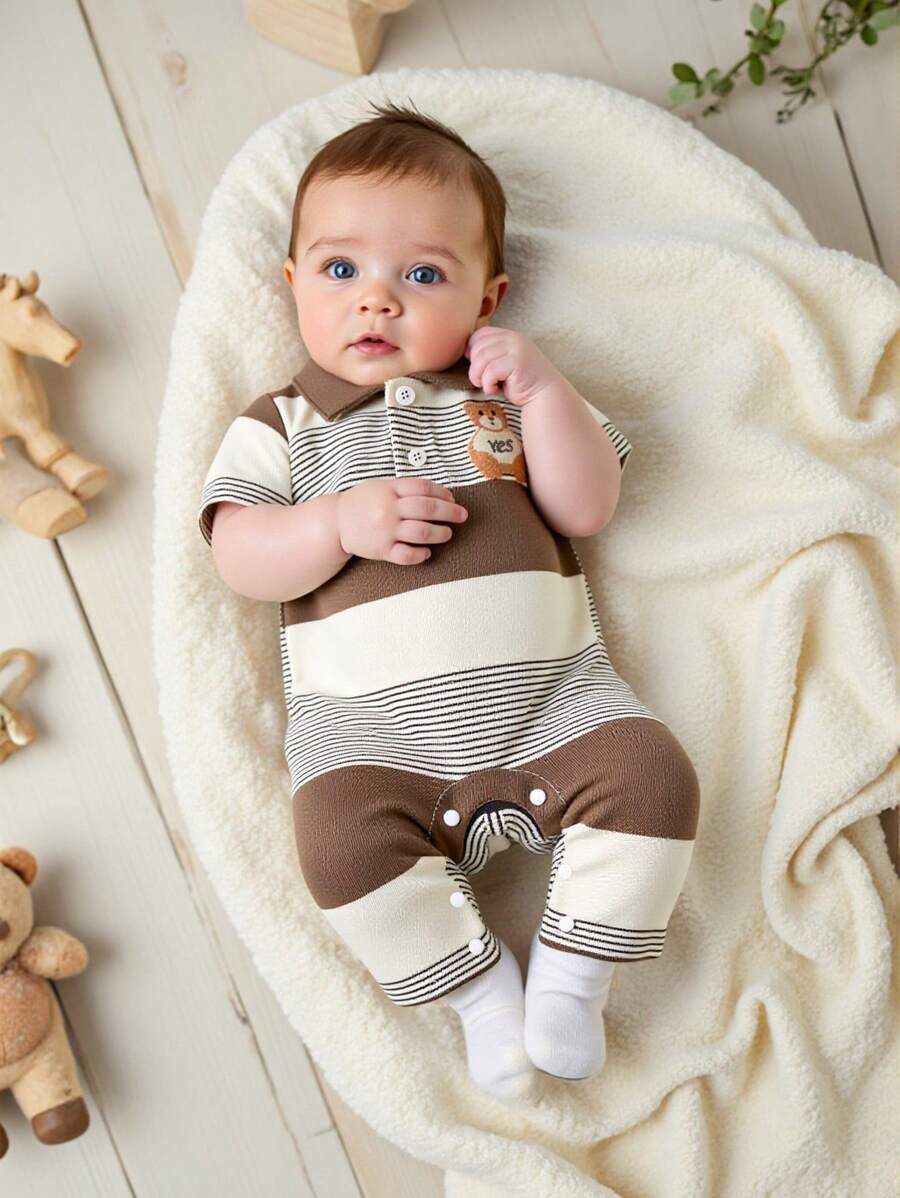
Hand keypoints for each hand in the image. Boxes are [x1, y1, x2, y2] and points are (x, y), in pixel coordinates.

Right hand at [337, 478, 467, 565]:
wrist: (336, 522)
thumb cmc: (363, 502)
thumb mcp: (381, 486)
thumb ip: (406, 488)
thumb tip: (442, 493)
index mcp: (390, 490)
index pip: (424, 488)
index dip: (443, 493)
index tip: (452, 498)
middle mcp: (389, 509)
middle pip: (428, 508)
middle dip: (451, 512)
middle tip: (462, 516)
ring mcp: (386, 530)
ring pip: (422, 532)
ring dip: (441, 533)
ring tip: (447, 534)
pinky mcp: (382, 550)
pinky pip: (407, 555)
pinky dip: (421, 554)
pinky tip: (427, 552)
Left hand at [464, 326, 564, 406]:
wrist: (545, 395)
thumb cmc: (521, 383)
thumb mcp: (504, 363)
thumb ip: (491, 353)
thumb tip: (465, 351)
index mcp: (509, 336)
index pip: (480, 334)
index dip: (472, 350)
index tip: (478, 367)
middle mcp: (513, 338)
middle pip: (477, 346)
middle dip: (474, 367)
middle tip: (481, 381)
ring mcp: (516, 349)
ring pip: (481, 358)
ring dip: (478, 376)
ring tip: (487, 386)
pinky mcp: (516, 362)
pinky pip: (490, 371)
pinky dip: (487, 384)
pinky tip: (494, 390)